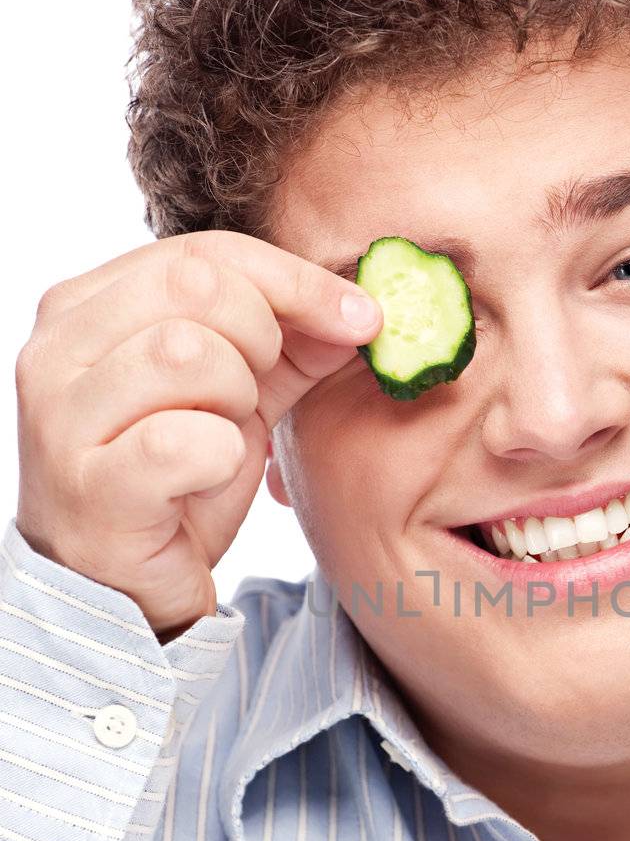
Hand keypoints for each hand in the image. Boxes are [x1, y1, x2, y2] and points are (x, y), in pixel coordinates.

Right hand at [15, 230, 381, 640]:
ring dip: (237, 399)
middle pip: (197, 286)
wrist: (130, 587)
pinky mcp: (90, 487)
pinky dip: (222, 459)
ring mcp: (62, 419)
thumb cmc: (176, 480)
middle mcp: (56, 351)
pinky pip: (184, 441)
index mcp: (84, 308)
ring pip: (188, 352)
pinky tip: (209, 476)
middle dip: (263, 337)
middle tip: (261, 392)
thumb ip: (291, 344)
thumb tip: (361, 310)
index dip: (296, 280)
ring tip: (223, 436)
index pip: (203, 252)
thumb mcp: (238, 394)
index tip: (360, 317)